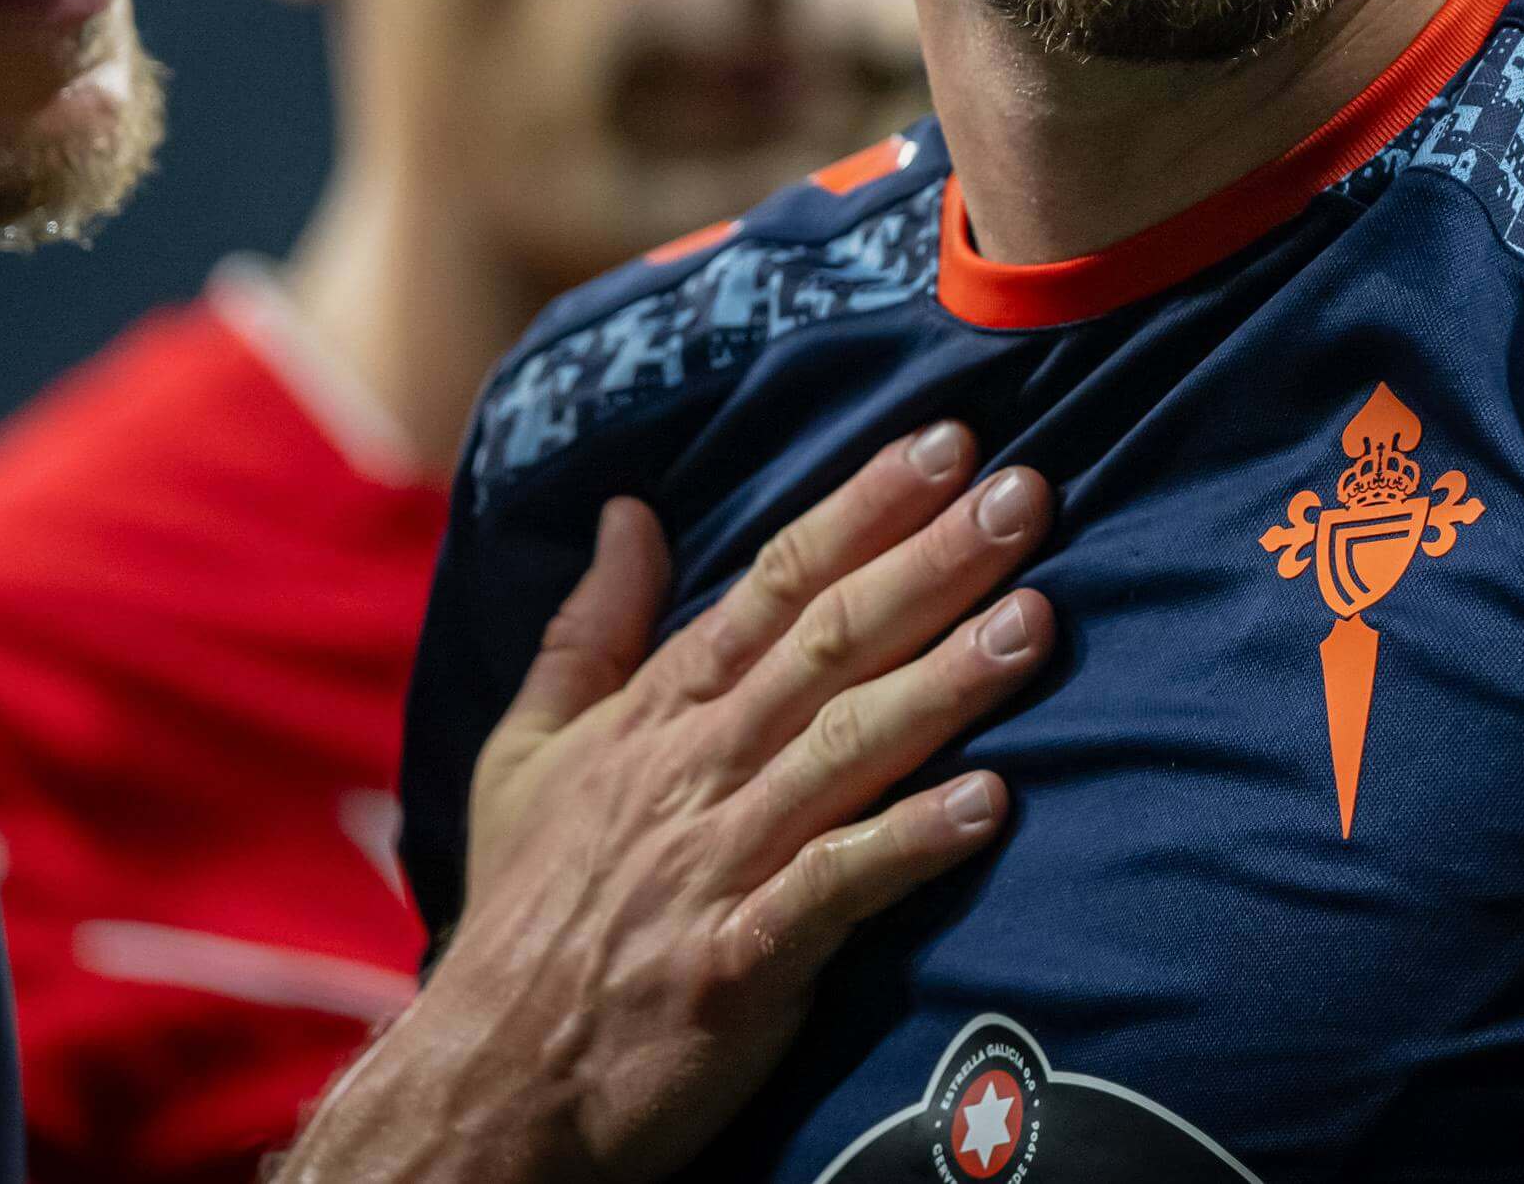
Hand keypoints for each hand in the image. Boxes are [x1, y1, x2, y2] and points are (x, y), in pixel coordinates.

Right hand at [280, 422, 1053, 1183]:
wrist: (487, 1080)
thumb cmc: (527, 909)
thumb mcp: (528, 751)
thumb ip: (590, 630)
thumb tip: (630, 510)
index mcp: (658, 714)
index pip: (774, 586)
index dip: (863, 510)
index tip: (948, 443)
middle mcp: (697, 770)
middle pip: (829, 645)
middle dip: (932, 564)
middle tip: (1027, 495)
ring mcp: (719, 864)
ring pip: (847, 750)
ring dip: (945, 684)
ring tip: (1036, 623)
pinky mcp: (739, 962)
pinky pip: (836, 891)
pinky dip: (910, 844)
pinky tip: (991, 804)